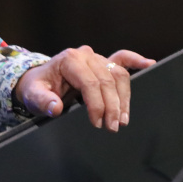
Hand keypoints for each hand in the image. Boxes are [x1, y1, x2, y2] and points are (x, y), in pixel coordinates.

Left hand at [13, 46, 154, 130]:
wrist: (38, 81)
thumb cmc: (37, 88)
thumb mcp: (33, 96)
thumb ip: (43, 101)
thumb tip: (56, 108)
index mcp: (69, 60)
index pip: (90, 83)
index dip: (97, 104)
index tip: (98, 123)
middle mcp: (85, 55)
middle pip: (107, 80)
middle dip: (112, 106)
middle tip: (113, 127)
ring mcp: (96, 57)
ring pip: (118, 75)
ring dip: (124, 98)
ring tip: (123, 119)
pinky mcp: (103, 62)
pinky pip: (122, 58)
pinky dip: (136, 61)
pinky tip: (149, 65)